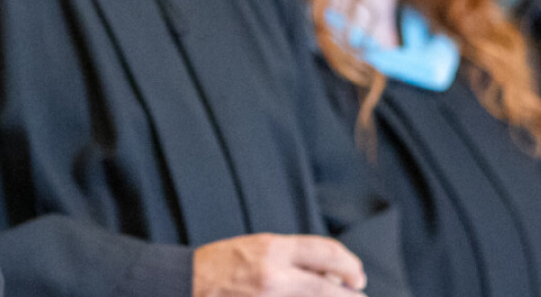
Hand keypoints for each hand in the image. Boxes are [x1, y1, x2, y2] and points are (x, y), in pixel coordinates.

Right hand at [191, 234, 367, 296]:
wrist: (183, 283)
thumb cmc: (219, 265)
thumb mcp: (256, 248)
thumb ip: (291, 258)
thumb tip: (329, 272)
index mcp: (272, 249)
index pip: (326, 252)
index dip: (349, 264)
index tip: (356, 275)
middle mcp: (274, 275)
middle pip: (327, 287)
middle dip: (349, 292)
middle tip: (357, 293)